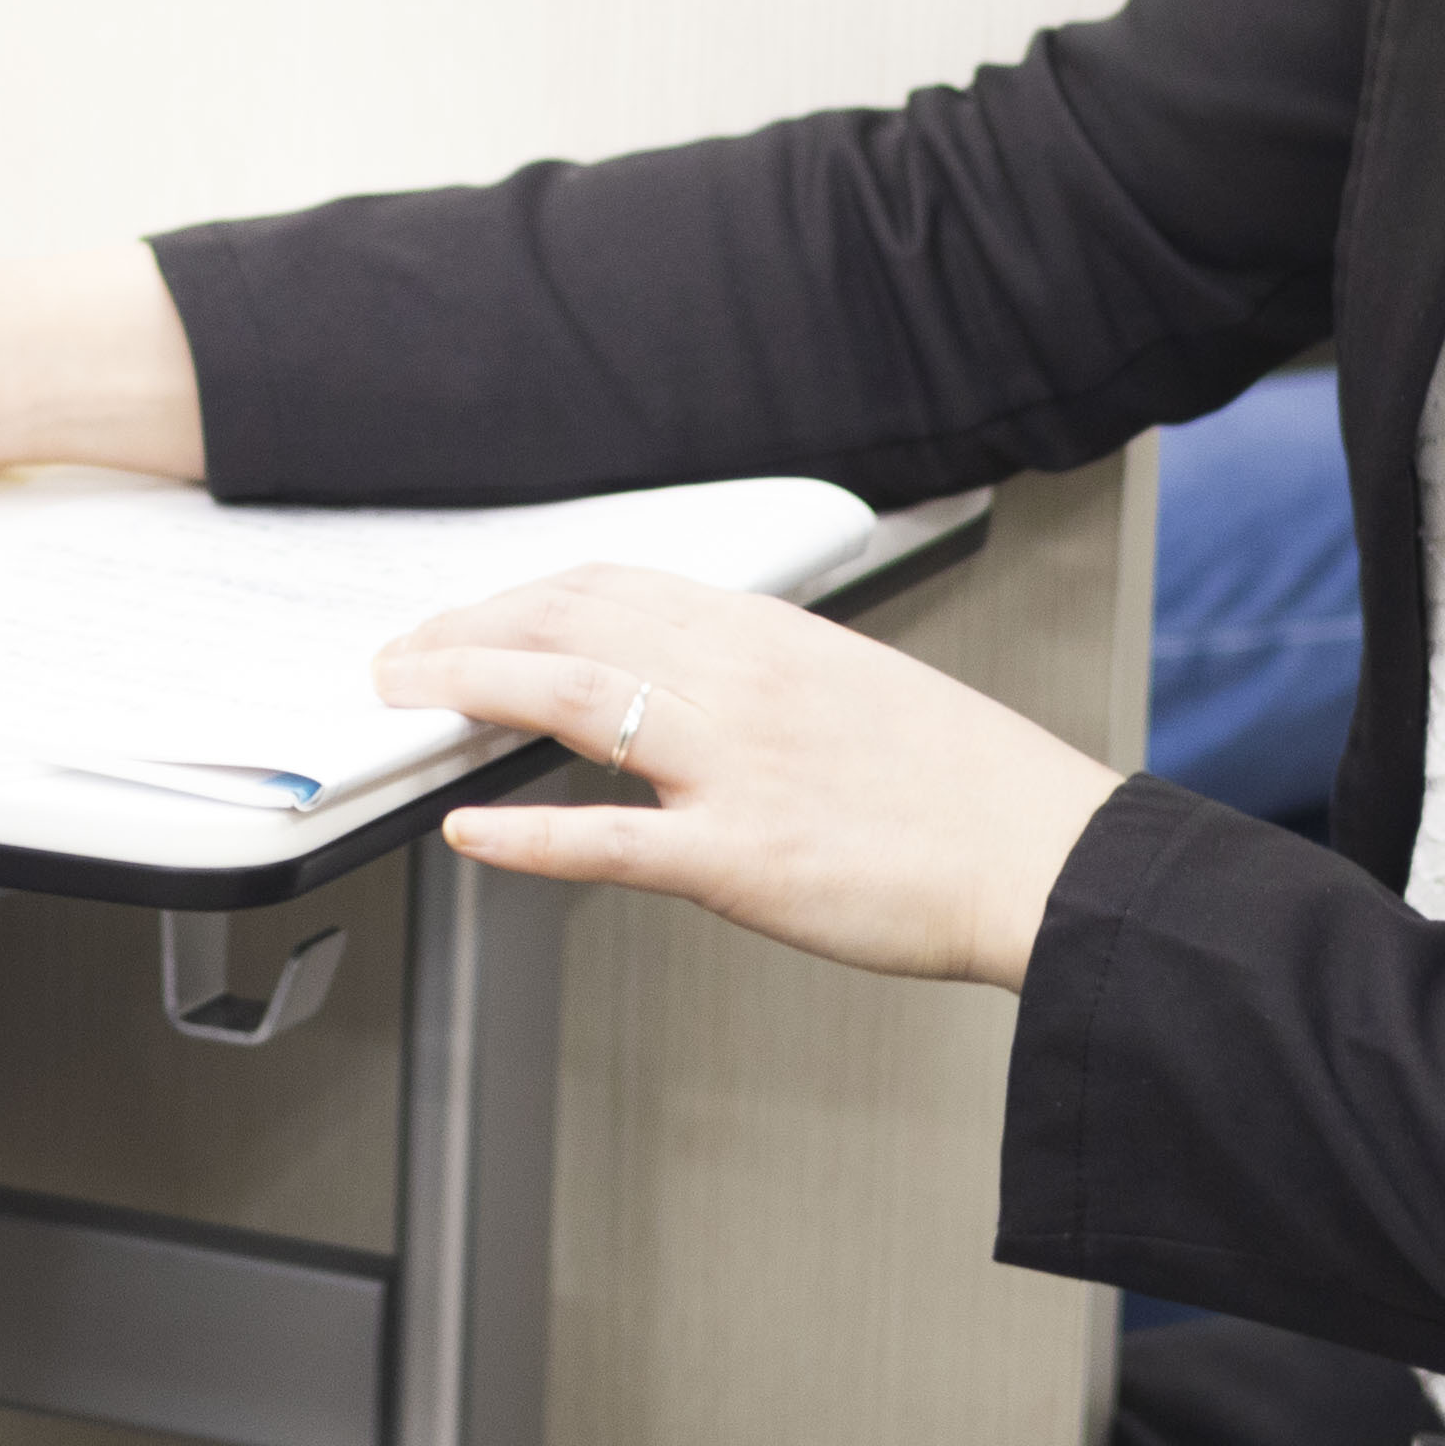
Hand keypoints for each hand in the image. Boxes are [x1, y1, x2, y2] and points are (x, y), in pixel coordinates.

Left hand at [378, 566, 1127, 990]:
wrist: (1046, 855)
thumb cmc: (964, 787)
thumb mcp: (853, 686)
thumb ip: (761, 676)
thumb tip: (683, 681)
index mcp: (768, 635)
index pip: (610, 587)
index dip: (518, 597)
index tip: (467, 614)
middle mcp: (741, 682)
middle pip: (570, 625)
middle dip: (466, 632)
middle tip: (398, 654)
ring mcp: (736, 768)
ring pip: (571, 698)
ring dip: (467, 689)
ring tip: (402, 699)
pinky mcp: (742, 857)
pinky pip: (610, 839)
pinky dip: (526, 834)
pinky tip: (468, 829)